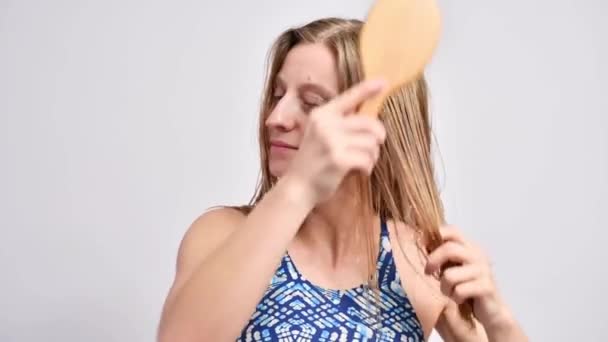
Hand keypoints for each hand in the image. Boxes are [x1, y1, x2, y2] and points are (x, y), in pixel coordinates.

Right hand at [284, 79, 386, 204]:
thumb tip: (371, 121)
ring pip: (371, 142)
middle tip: (373, 148)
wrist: (297, 187)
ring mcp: (331, 141)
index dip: (368, 89)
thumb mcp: (321, 135)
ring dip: (373, 155)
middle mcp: (326, 124)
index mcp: (322, 114)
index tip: (384, 82)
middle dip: (378, 138)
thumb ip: (340, 124)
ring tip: (363, 162)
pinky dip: (368, 167)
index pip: (349, 97)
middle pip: (370, 123)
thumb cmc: (314, 162)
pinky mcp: (338, 159)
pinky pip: (367, 159)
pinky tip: (361, 172)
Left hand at [425, 226, 512, 330]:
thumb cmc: (467, 286)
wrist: (492, 309)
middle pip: (449, 249)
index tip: (424, 246)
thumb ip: (443, 255)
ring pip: (450, 275)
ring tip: (451, 291)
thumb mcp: (454, 267)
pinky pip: (459, 290)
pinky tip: (461, 299)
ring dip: (445, 287)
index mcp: (470, 247)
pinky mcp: (486, 287)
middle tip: (428, 272)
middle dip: (433, 261)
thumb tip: (422, 242)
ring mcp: (483, 270)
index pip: (453, 230)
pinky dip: (455, 298)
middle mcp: (478, 255)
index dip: (436, 235)